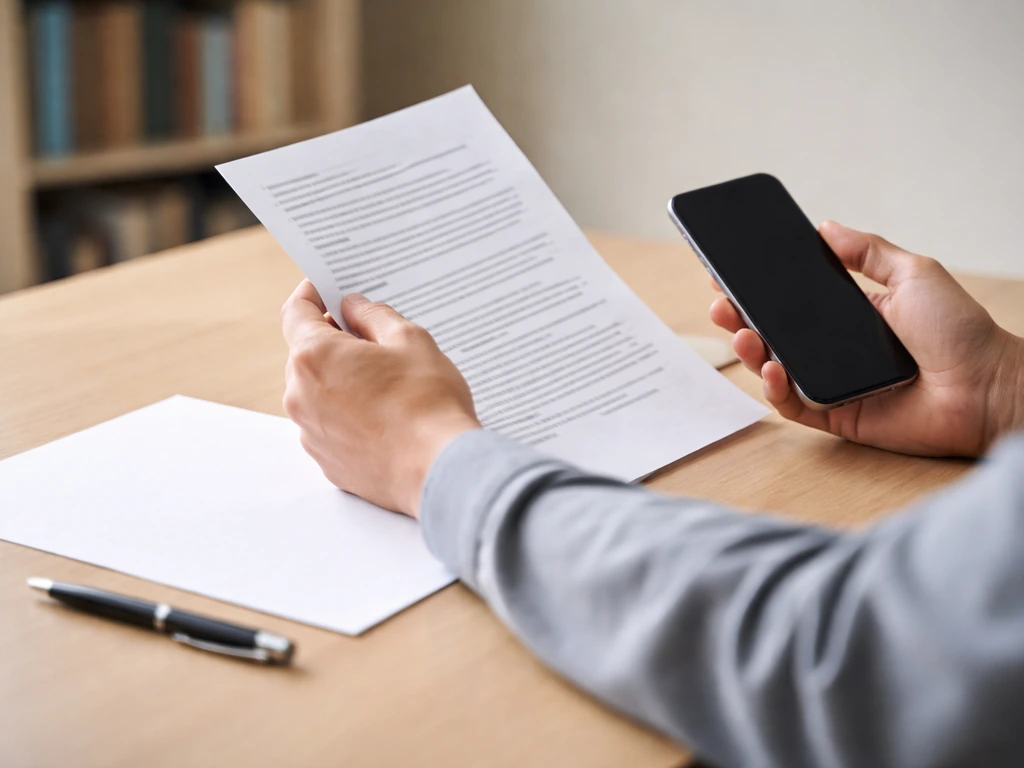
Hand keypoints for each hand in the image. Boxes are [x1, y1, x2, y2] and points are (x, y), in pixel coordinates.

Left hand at [280, 281, 479, 516]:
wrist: (439, 470)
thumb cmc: (427, 402)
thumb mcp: (410, 340)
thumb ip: (374, 316)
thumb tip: (353, 307)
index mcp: (314, 357)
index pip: (295, 312)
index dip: (312, 294)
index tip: (328, 289)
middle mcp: (300, 396)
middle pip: (306, 354)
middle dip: (334, 341)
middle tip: (375, 338)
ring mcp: (310, 433)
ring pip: (318, 392)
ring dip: (342, 379)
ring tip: (388, 383)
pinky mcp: (326, 461)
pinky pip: (330, 425)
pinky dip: (348, 414)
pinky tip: (385, 416)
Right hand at [709, 221, 1023, 456]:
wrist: (986, 387)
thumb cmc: (960, 332)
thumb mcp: (915, 273)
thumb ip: (868, 251)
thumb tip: (826, 226)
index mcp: (849, 315)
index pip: (791, 301)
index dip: (759, 289)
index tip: (730, 273)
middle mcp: (834, 349)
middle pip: (773, 333)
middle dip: (740, 317)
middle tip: (722, 302)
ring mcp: (832, 383)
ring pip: (774, 369)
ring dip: (750, 351)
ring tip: (742, 332)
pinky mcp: (836, 416)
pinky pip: (793, 406)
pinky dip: (775, 390)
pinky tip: (771, 370)